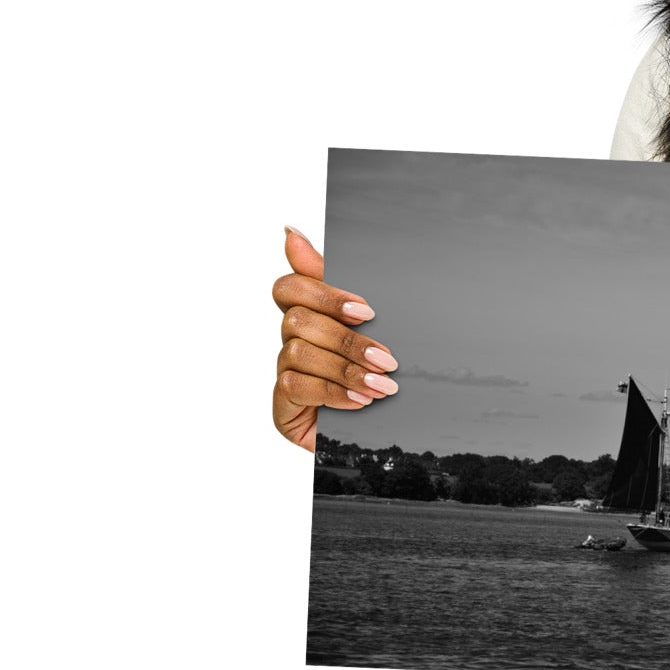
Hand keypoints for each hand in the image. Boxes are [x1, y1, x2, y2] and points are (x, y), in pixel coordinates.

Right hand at [272, 226, 398, 451]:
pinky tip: (361, 403)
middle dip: (347, 340)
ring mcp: (285, 373)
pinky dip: (334, 393)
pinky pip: (296, 386)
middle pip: (298, 320)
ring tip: (383, 386)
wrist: (384, 437)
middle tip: (388, 358)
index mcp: (312, 317)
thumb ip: (339, 286)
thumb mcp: (372, 330)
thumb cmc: (378, 378)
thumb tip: (289, 232)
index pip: (290, 287)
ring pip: (299, 352)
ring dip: (346, 369)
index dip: (324, 294)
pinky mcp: (282, 405)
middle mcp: (292, 341)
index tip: (367, 311)